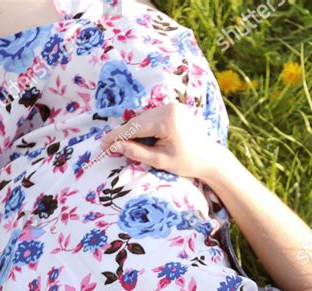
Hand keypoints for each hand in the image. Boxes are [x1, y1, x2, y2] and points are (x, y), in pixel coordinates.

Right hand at [101, 103, 223, 179]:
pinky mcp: (173, 108)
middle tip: (107, 144)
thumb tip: (116, 146)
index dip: (117, 136)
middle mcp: (169, 108)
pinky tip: (136, 137)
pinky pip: (152, 116)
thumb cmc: (186, 163)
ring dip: (132, 129)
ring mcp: (172, 106)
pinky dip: (143, 126)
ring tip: (120, 143)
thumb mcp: (160, 161)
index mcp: (167, 121)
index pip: (135, 128)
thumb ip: (137, 152)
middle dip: (122, 133)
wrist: (209, 158)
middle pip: (138, 121)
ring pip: (144, 118)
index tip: (103, 144)